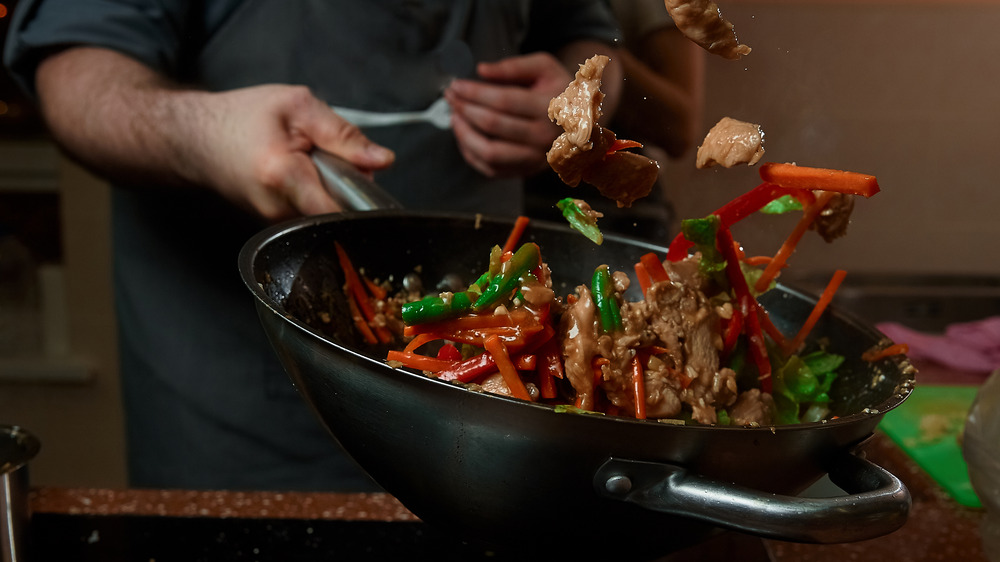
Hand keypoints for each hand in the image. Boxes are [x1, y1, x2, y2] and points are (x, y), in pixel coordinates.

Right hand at [196, 85, 394, 220]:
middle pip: (338, 210)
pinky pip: (311, 215)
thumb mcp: (298, 107)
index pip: (341, 210)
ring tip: (310, 166)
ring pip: (326, 214)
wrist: (193, 139)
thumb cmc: (241, 117)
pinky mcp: (274, 228)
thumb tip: (383, 160)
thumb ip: (343, 135)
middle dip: (348, 187)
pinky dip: (315, 196)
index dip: (365, 200)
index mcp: (283, 175)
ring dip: (331, 191)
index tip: (369, 185)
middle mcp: (277, 209)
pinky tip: (300, 178)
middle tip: (333, 160)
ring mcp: (273, 223)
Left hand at [444, 52, 570, 177]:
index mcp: (550, 108)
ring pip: (489, 152)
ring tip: (454, 116)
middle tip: (450, 97)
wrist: (580, 121)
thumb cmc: (558, 90)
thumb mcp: (544, 67)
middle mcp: (543, 138)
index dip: (474, 92)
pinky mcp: (525, 172)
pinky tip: (464, 134)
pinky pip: (490, 168)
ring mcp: (534, 159)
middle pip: (493, 125)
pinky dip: (470, 153)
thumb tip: (481, 71)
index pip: (503, 101)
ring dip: (464, 134)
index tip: (456, 85)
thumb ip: (513, 66)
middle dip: (464, 108)